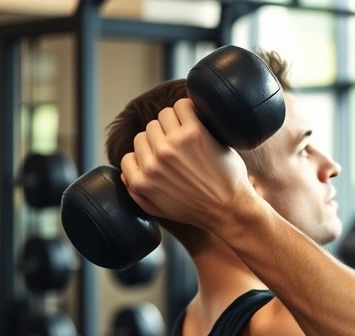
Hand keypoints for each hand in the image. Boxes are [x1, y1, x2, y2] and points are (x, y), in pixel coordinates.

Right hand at [120, 98, 257, 230]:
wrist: (229, 209)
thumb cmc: (197, 210)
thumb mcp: (158, 210)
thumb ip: (136, 193)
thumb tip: (124, 173)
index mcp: (141, 180)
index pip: (131, 153)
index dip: (148, 154)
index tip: (163, 157)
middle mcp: (154, 161)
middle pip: (148, 131)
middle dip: (163, 138)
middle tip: (181, 147)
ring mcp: (173, 145)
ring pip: (163, 116)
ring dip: (175, 122)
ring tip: (189, 134)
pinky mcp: (194, 133)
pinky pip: (183, 106)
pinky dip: (189, 107)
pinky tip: (196, 117)